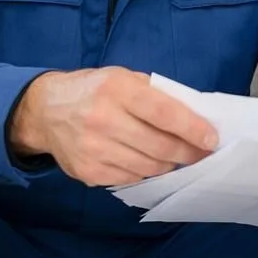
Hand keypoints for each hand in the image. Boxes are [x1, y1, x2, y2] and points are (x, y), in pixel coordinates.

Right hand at [8, 67, 218, 186]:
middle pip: (160, 146)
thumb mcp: (123, 78)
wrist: (45, 112)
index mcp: (117, 89)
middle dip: (188, 152)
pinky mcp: (88, 172)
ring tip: (176, 157)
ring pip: (149, 167)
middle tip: (202, 153)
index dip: (192, 128)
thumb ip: (157, 95)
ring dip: (169, 164)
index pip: (163, 113)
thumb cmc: (94, 90)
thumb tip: (196, 117)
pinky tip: (148, 162)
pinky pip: (130, 178)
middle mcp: (103, 119)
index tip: (211, 139)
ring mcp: (93, 149)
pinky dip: (145, 172)